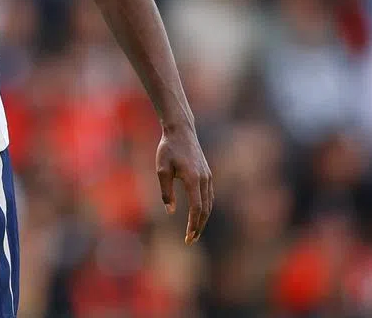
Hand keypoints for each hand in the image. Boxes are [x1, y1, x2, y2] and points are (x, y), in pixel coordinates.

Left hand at [156, 124, 212, 243]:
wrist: (181, 131)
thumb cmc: (168, 148)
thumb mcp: (161, 169)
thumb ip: (166, 191)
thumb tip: (170, 211)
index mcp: (193, 179)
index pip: (197, 207)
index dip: (193, 224)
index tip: (188, 237)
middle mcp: (204, 179)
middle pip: (205, 209)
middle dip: (198, 226)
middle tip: (190, 240)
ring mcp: (208, 177)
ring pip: (209, 203)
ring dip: (202, 219)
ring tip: (194, 232)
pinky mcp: (208, 174)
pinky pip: (209, 196)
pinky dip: (205, 208)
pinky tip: (198, 215)